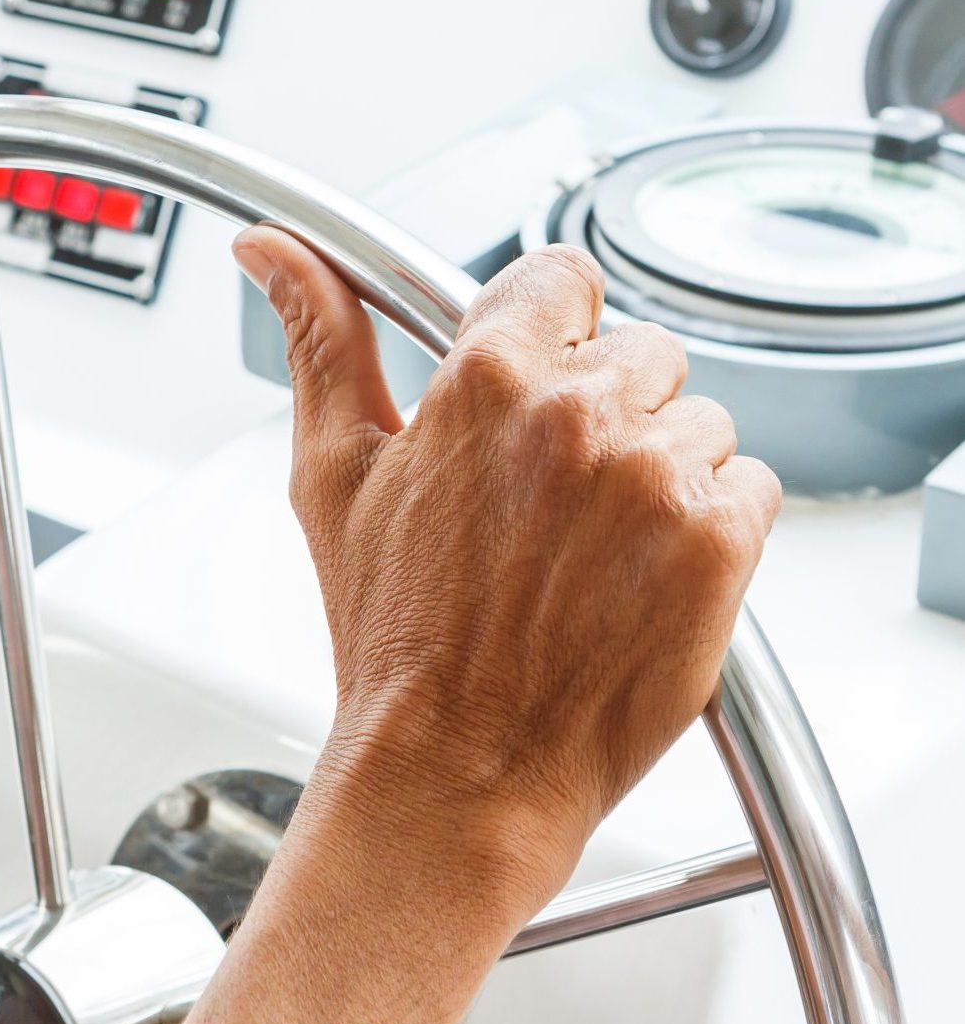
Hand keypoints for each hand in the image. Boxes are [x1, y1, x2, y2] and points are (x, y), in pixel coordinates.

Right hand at [233, 228, 780, 917]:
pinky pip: (750, 485)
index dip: (551, 332)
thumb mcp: (333, 477)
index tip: (542, 378)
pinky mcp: (718, 543)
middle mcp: (576, 415)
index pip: (561, 278)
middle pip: (638, 353)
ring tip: (591, 552)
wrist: (457, 771)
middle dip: (604, 412)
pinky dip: (710, 528)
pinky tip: (641, 578)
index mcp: (481, 381)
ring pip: (699, 420)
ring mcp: (653, 477)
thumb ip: (320, 342)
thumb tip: (274, 253)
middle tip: (550, 501)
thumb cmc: (393, 637)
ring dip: (659, 474)